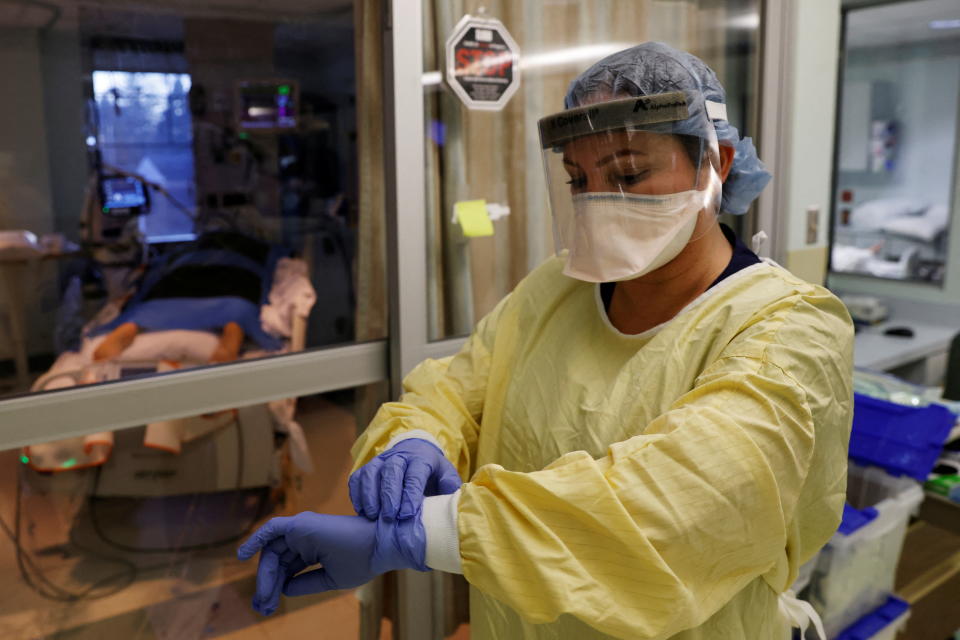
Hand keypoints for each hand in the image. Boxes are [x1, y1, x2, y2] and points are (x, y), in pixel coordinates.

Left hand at [237, 512, 426, 615]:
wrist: (379, 547)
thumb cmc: (362, 561)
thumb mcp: (330, 579)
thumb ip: (305, 583)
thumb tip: (283, 589)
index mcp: (314, 549)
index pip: (287, 568)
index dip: (275, 586)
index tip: (267, 607)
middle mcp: (305, 537)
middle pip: (277, 561)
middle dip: (267, 584)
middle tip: (261, 607)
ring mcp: (302, 530)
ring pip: (272, 552)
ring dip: (263, 575)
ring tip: (261, 599)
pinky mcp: (301, 524)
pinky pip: (272, 529)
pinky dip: (255, 538)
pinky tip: (241, 555)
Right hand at [349, 438, 460, 520]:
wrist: (415, 452)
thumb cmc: (432, 472)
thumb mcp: (446, 476)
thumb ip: (450, 489)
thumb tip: (455, 506)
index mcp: (421, 458)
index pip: (414, 474)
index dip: (410, 494)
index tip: (407, 514)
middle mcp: (398, 457)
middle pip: (391, 472)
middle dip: (389, 495)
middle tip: (389, 517)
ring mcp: (380, 461)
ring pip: (370, 473)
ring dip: (370, 495)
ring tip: (373, 516)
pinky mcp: (367, 468)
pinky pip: (357, 478)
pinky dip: (357, 494)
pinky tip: (362, 512)